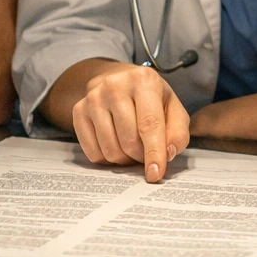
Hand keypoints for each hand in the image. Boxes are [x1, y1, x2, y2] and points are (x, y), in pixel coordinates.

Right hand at [71, 63, 190, 181]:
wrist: (119, 81)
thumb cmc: (150, 99)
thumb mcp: (173, 108)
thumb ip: (177, 132)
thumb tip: (167, 154)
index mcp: (144, 81)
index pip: (149, 124)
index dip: (153, 153)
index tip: (155, 175)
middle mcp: (115, 85)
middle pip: (129, 141)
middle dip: (140, 156)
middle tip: (145, 152)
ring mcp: (93, 98)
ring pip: (110, 150)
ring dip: (124, 159)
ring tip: (131, 147)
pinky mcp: (78, 111)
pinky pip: (93, 153)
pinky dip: (107, 158)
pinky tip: (115, 144)